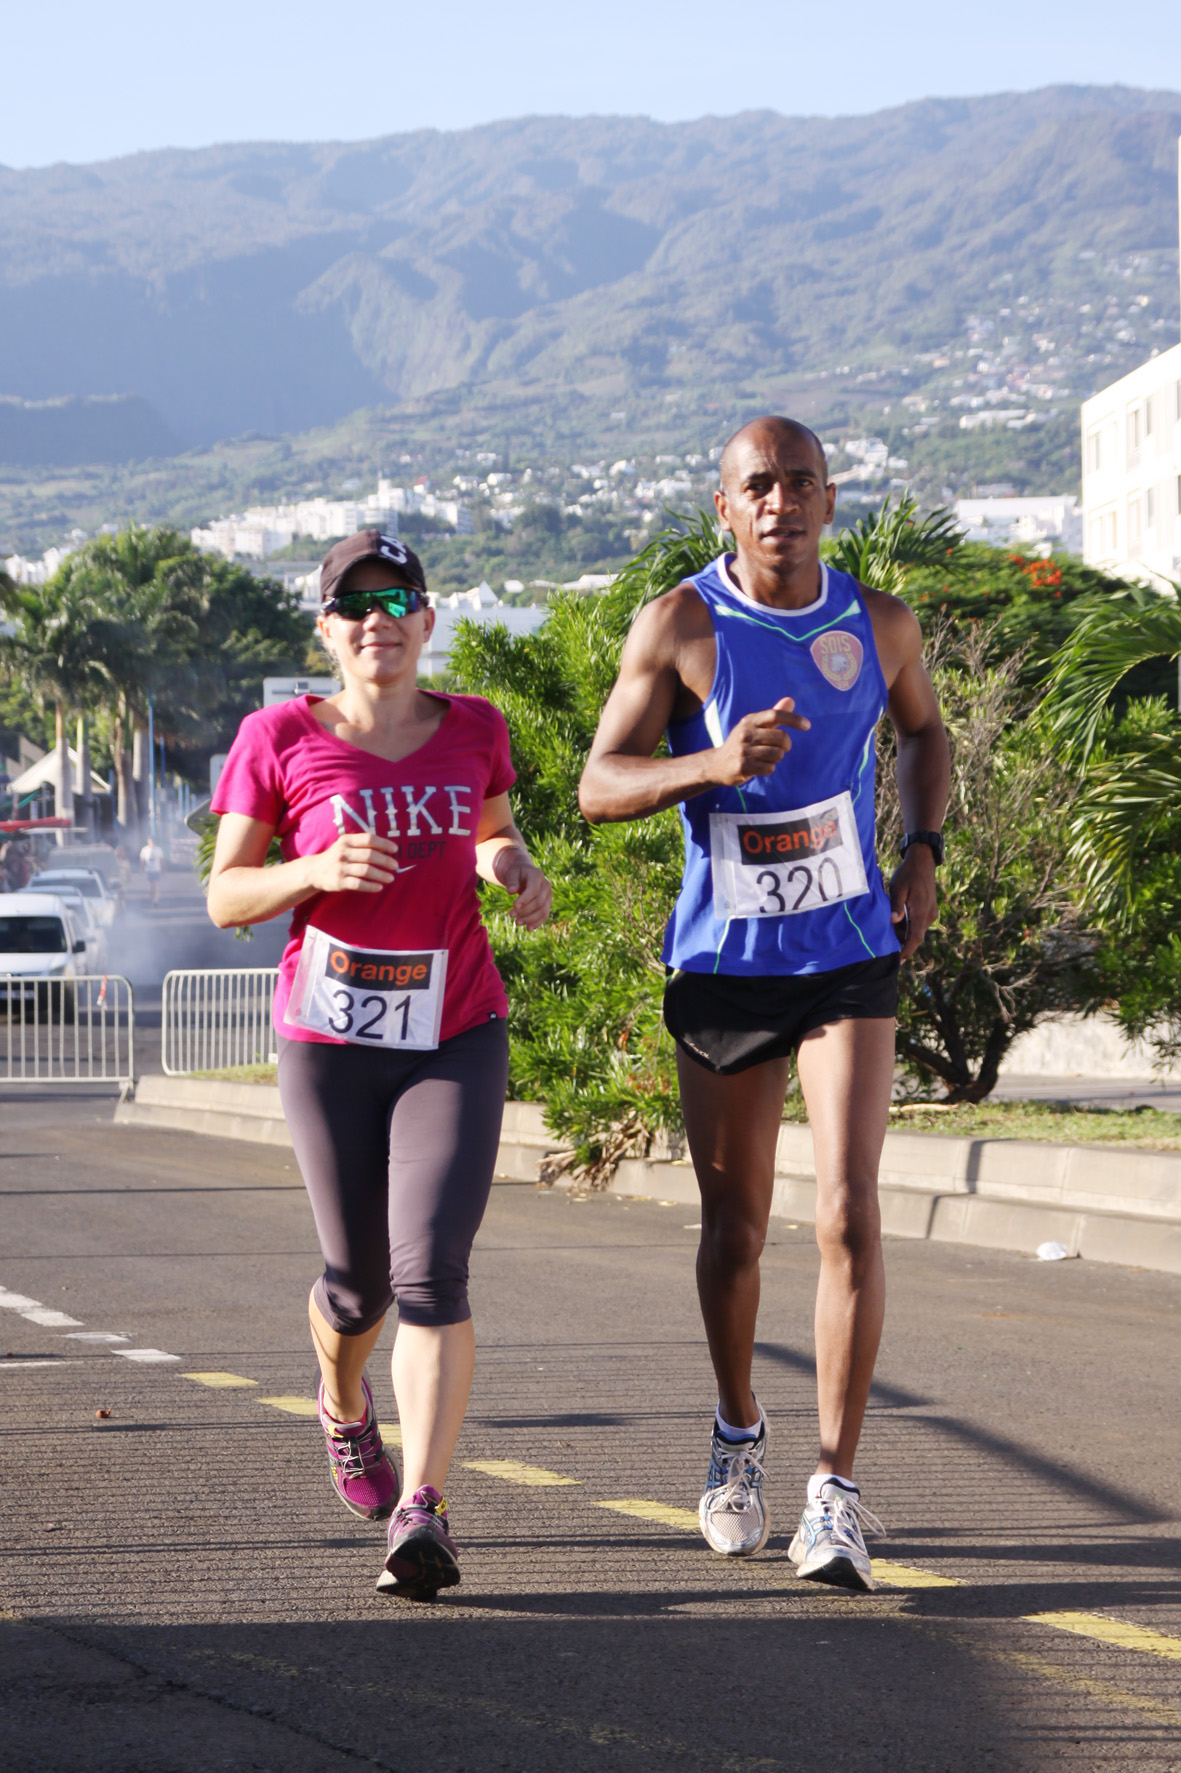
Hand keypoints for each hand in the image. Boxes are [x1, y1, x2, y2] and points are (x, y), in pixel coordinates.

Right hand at [309, 832, 398, 894]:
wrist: (315, 871)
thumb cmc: (337, 857)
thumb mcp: (345, 845)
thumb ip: (362, 845)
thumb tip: (387, 849)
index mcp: (346, 840)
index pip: (368, 839)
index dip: (384, 843)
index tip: (395, 849)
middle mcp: (343, 852)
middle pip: (369, 855)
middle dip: (385, 861)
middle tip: (395, 866)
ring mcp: (340, 867)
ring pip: (366, 871)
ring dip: (381, 875)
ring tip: (391, 878)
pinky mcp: (339, 881)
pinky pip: (358, 884)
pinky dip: (371, 886)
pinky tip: (379, 887)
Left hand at [492, 847, 552, 928]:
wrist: (522, 873)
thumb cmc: (515, 873)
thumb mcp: (511, 873)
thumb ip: (511, 881)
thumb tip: (511, 891)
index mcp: (537, 875)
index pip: (534, 889)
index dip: (525, 899)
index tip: (514, 906)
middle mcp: (546, 885)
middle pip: (538, 901)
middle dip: (525, 911)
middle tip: (511, 915)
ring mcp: (548, 894)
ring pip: (543, 910)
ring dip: (530, 919)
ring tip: (517, 923)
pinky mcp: (547, 903)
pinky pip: (545, 915)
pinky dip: (537, 922)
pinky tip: (528, 928)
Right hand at [715, 698, 809, 785]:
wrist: (716, 764)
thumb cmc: (742, 743)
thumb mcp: (754, 726)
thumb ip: (774, 715)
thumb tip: (791, 700)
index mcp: (750, 720)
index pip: (776, 715)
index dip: (794, 719)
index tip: (807, 725)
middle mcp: (746, 733)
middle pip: (782, 738)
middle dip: (786, 745)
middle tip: (780, 749)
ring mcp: (743, 750)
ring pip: (778, 754)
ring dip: (776, 758)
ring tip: (765, 758)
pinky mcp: (742, 766)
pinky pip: (770, 768)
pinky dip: (768, 769)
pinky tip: (758, 767)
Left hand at [888, 845, 936, 960]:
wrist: (923, 861)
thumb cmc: (908, 873)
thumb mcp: (898, 888)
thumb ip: (897, 905)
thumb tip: (894, 922)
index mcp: (921, 911)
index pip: (915, 937)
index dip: (907, 951)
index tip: (898, 961)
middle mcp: (929, 914)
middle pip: (916, 936)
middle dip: (902, 943)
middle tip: (886, 948)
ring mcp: (930, 912)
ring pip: (916, 929)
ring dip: (904, 933)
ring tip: (887, 932)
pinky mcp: (929, 909)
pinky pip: (918, 922)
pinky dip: (908, 925)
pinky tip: (896, 922)